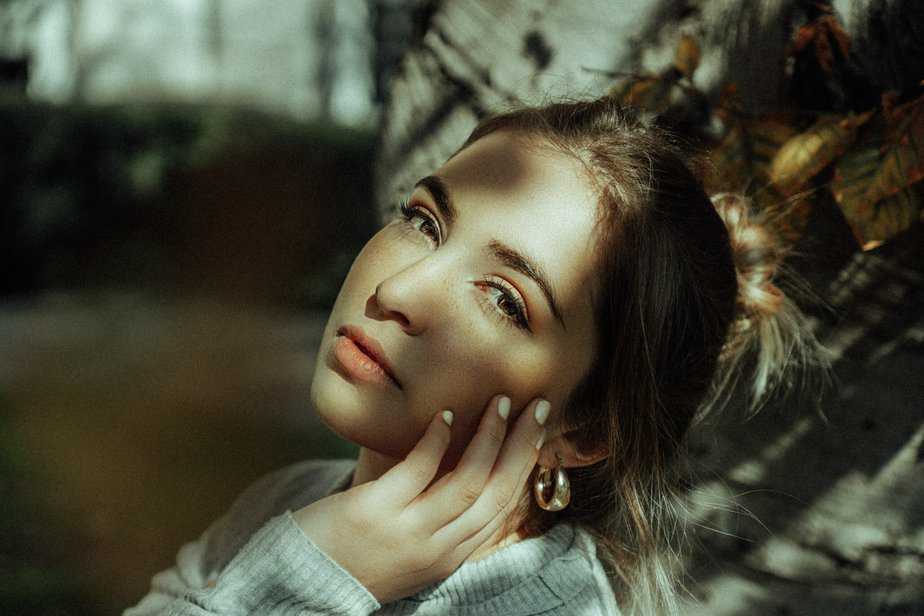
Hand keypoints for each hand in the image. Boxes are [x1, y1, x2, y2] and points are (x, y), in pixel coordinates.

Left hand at [292, 394, 549, 604]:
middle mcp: (437, 547)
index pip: (502, 506)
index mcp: (450, 555)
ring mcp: (407, 531)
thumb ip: (440, 518)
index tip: (536, 430)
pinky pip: (417, 470)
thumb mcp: (412, 547)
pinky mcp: (374, 513)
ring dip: (489, 438)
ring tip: (500, 403)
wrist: (303, 584)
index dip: (525, 464)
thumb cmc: (357, 555)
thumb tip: (466, 465)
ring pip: (467, 482)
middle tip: (538, 408)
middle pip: (495, 492)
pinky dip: (437, 441)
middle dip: (521, 446)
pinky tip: (446, 415)